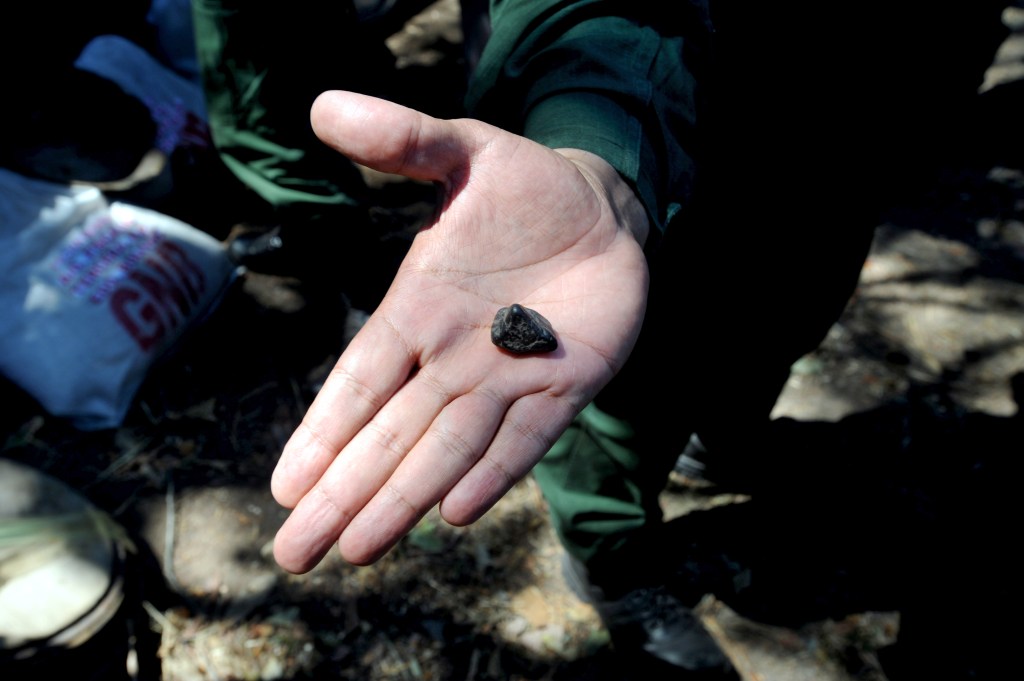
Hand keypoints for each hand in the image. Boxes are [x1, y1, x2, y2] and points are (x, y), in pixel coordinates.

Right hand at [271, 91, 649, 571]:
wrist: (601, 209)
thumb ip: (403, 140)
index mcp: (417, 311)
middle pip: (389, 435)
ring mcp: (509, 377)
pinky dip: (493, 472)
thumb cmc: (520, 190)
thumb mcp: (462, 151)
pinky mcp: (567, 385)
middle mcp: (453, 357)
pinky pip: (526, 437)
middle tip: (294, 554)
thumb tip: (323, 105)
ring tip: (358, 551)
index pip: (358, 382)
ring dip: (404, 499)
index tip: (284, 486)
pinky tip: (454, 513)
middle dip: (343, 494)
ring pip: (447, 449)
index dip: (322, 432)